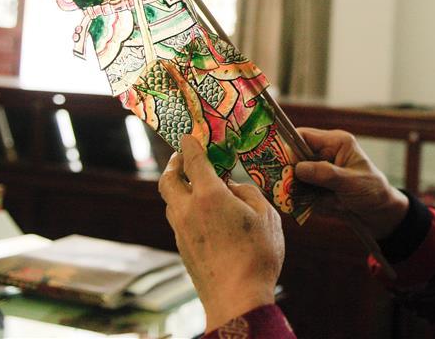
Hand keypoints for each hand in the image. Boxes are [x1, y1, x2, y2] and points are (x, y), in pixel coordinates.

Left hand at [158, 135, 283, 332]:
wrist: (237, 298)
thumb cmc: (257, 254)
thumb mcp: (266, 215)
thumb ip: (248, 193)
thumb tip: (232, 188)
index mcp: (209, 195)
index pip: (193, 160)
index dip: (190, 144)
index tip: (188, 136)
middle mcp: (188, 210)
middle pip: (168, 180)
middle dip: (174, 165)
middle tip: (183, 157)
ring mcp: (182, 231)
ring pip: (170, 201)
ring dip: (178, 188)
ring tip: (196, 185)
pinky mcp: (183, 249)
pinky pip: (178, 220)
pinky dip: (185, 209)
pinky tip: (203, 214)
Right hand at [294, 128, 408, 239]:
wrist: (379, 215)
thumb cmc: (373, 191)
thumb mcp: (351, 182)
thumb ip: (325, 174)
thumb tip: (298, 168)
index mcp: (335, 143)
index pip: (303, 136)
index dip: (290, 147)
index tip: (284, 165)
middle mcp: (323, 155)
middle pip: (293, 156)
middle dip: (286, 171)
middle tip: (280, 185)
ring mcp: (317, 173)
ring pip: (292, 176)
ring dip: (289, 187)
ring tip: (287, 199)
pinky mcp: (314, 189)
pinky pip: (297, 191)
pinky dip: (294, 199)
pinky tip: (294, 207)